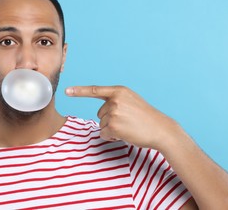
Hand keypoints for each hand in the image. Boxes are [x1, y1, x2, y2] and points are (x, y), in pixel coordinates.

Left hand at [65, 85, 181, 149]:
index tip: (67, 91)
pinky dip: (112, 137)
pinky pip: (104, 133)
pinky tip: (125, 134)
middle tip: (127, 121)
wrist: (161, 129)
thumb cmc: (146, 117)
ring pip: (101, 124)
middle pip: (100, 113)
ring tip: (128, 127)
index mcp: (119, 91)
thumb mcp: (131, 101)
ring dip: (112, 129)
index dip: (79, 91)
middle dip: (110, 120)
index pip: (95, 90)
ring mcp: (114, 112)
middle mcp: (115, 100)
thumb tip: (102, 111)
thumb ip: (116, 101)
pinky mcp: (114, 126)